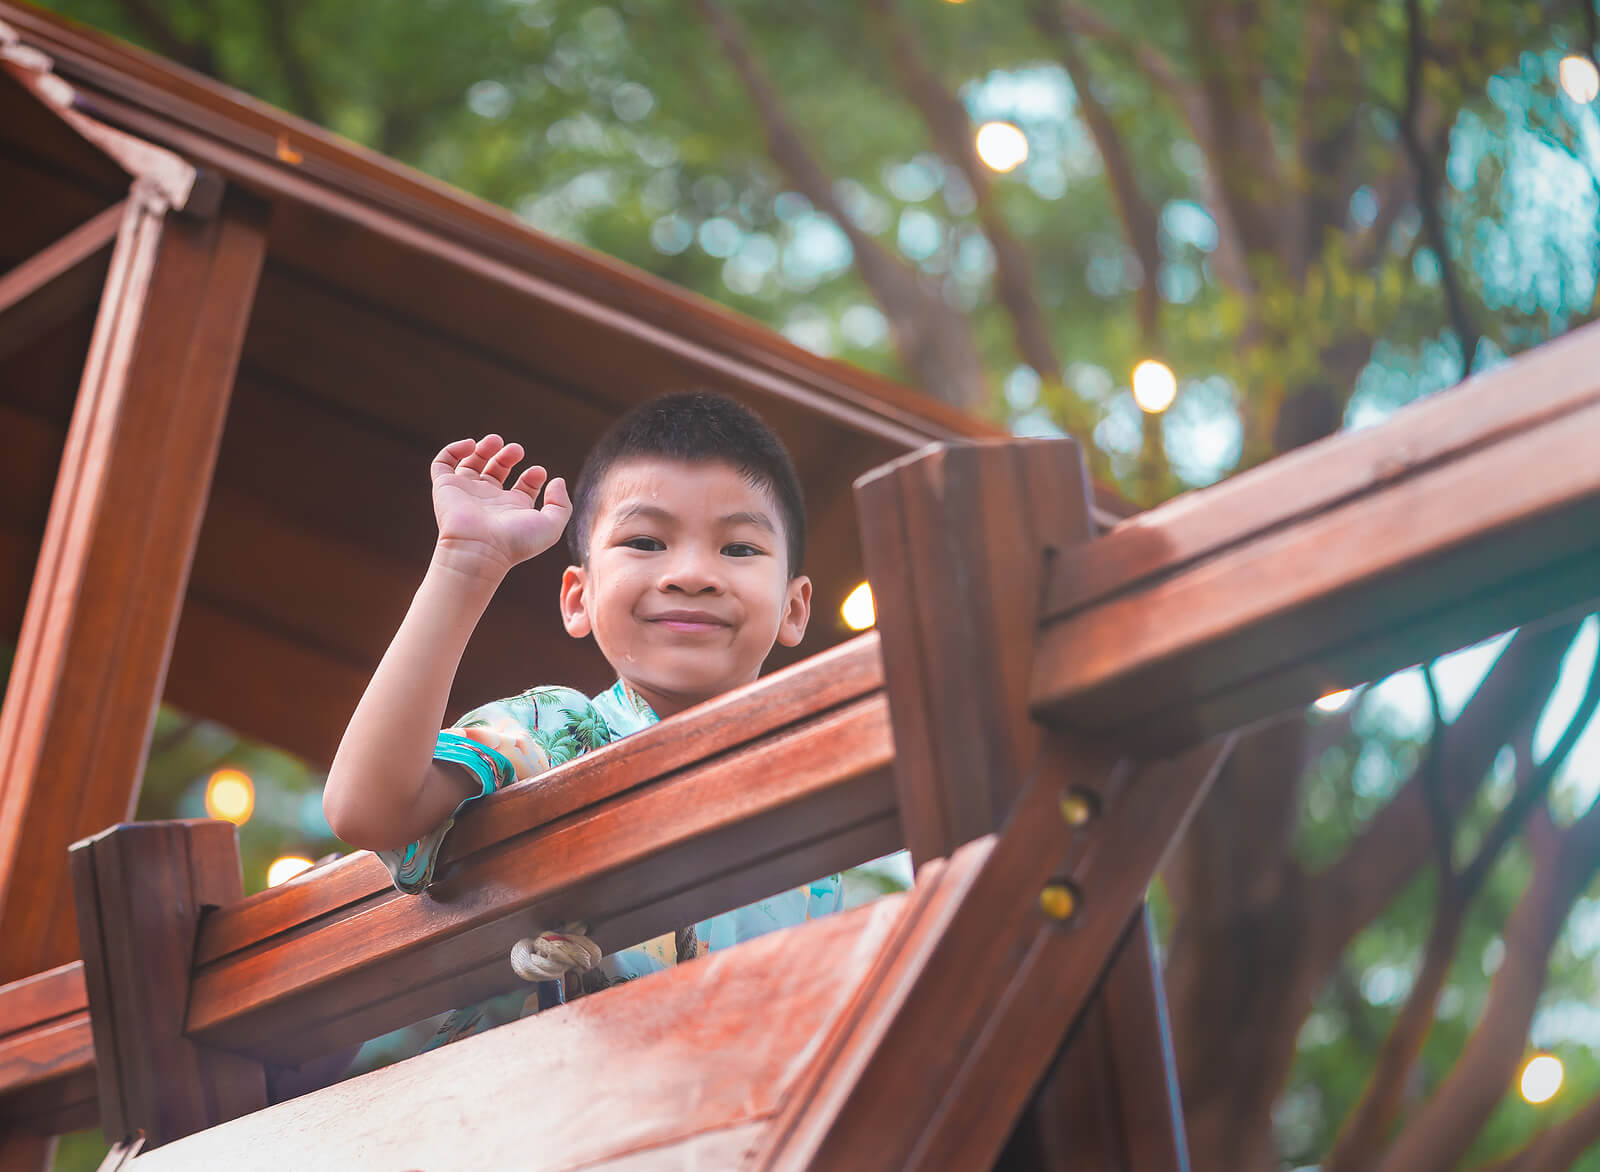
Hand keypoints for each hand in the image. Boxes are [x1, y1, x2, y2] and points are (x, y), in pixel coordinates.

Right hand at [430, 435, 571, 579]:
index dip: (533, 476)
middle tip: (517, 450)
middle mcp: (489, 500)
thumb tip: (556, 480)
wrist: (479, 550)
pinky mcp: (445, 486)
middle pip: (497, 471)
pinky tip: (471, 445)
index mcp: (512, 510)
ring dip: (484, 448)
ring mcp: (467, 492)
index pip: (523, 487)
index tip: (539, 472)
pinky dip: (454, 449)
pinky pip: (443, 463)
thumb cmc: (515, 542)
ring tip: (496, 441)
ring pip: (472, 463)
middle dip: (508, 456)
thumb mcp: (551, 526)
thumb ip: (561, 504)